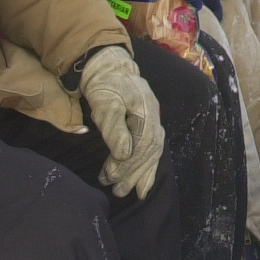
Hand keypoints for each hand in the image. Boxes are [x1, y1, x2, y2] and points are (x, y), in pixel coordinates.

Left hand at [77, 47, 164, 197]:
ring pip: (152, 154)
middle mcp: (155, 119)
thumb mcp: (105, 103)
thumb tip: (124, 154)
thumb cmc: (105, 85)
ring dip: (139, 175)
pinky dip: (148, 168)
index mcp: (146, 113)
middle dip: (132, 174)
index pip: (140, 146)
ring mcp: (154, 122)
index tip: (109, 177)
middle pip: (148, 153)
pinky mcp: (149, 126)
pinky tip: (142, 183)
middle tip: (115, 191)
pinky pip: (152, 150)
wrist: (109, 68)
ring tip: (126, 192)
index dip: (125, 164)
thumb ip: (114, 128)